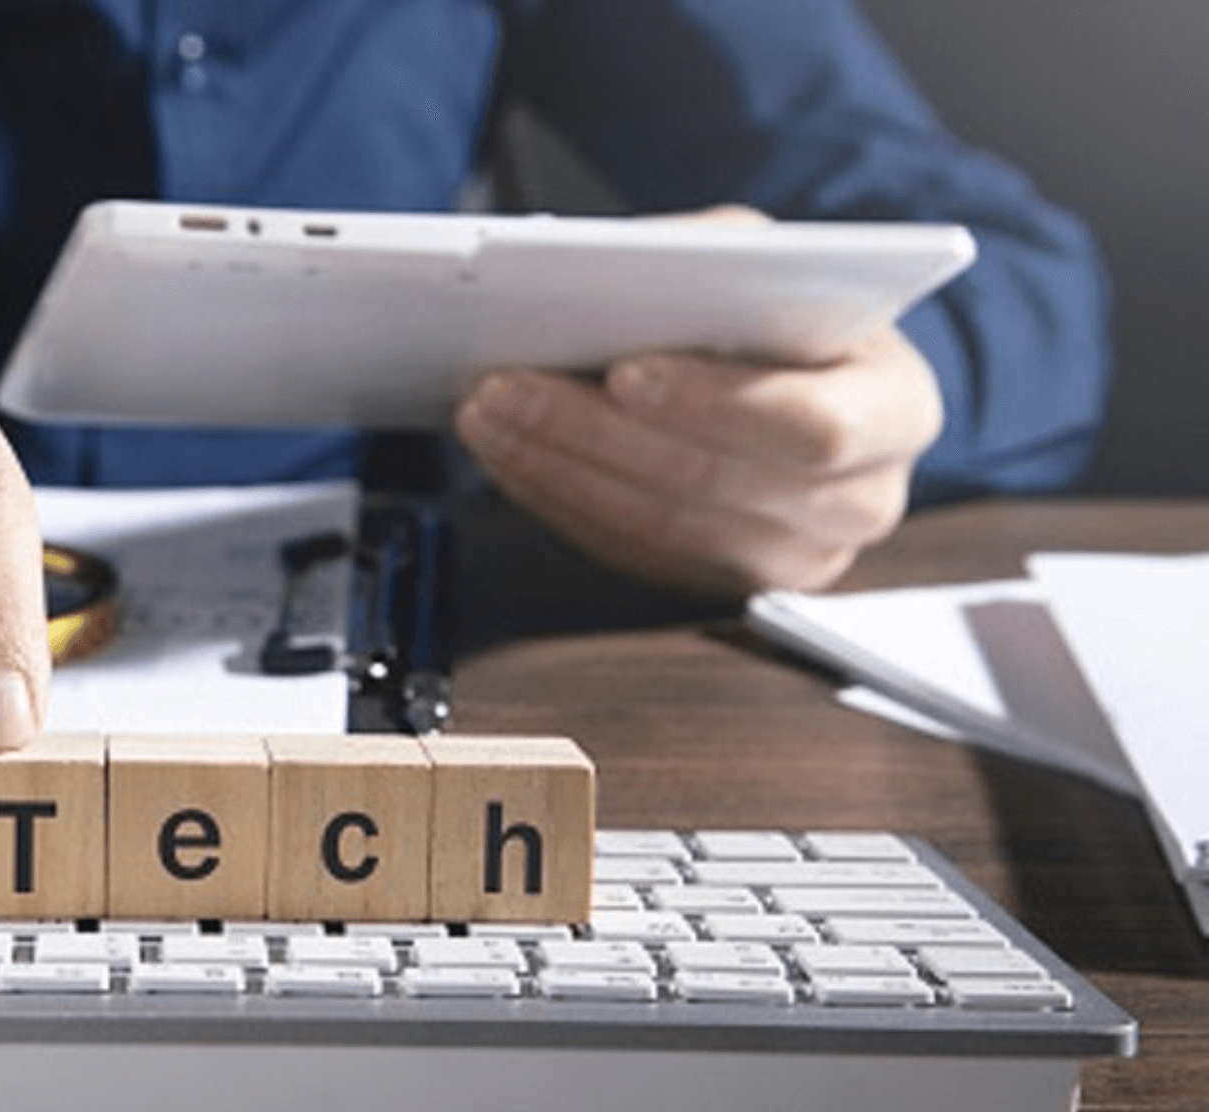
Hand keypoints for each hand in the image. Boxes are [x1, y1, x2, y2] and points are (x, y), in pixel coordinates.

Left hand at [454, 288, 941, 596]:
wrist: (802, 376)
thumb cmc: (786, 308)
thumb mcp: (767, 256)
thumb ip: (710, 257)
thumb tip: (612, 272)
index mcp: (897, 410)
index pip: (811, 426)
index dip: (711, 404)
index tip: (622, 371)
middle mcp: (863, 502)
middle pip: (715, 484)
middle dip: (596, 435)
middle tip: (504, 387)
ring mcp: (798, 560)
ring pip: (661, 529)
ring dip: (557, 470)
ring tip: (485, 414)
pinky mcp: (727, 585)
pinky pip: (633, 554)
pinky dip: (560, 500)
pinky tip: (508, 455)